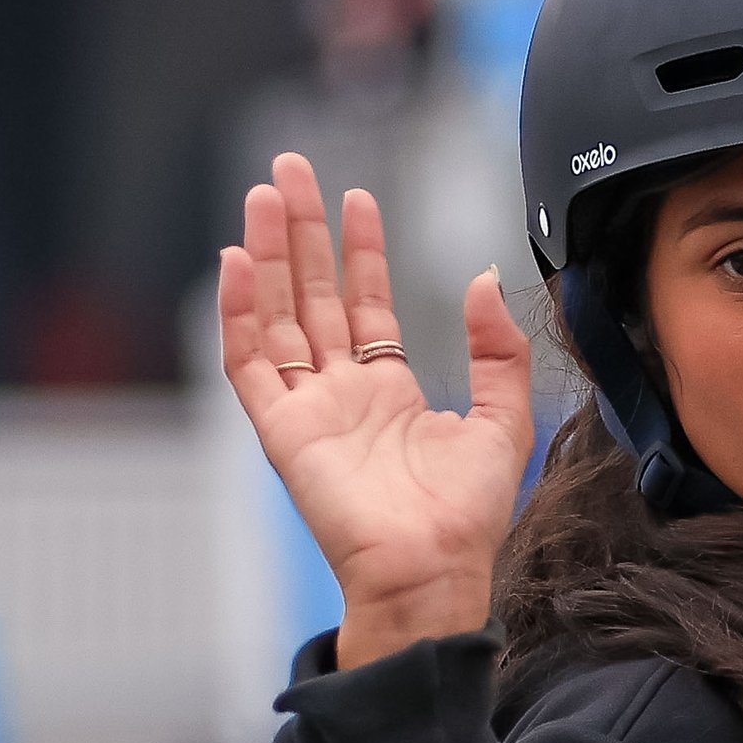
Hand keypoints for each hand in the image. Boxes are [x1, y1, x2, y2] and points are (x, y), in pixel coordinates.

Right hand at [218, 153, 536, 670]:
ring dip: (267, 255)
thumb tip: (484, 282)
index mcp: (390, 393)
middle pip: (312, 296)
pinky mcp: (280, 431)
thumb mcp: (504, 423)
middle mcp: (343, 394)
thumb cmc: (466, 518)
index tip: (359, 200)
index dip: (361, 254)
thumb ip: (497, 353)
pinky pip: (249, 363)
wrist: (431, 570)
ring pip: (277, 315)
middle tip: (290, 171)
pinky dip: (239, 313)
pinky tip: (237, 263)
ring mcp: (307, 409)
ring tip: (265, 195)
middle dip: (302, 233)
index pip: (367, 306)